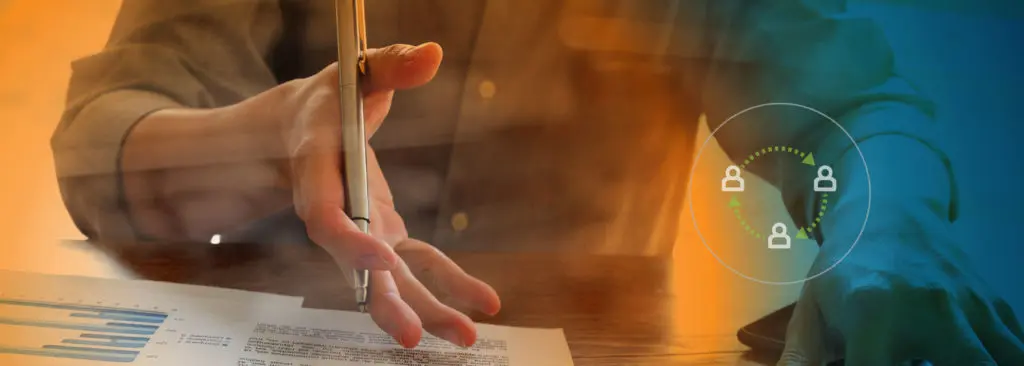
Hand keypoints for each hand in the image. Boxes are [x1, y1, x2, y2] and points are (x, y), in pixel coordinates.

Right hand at [254, 42, 499, 346]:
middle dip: (386, 304)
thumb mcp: (353, 71)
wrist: (301, 132)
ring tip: (464, 338)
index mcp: (318, 172)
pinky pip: (418, 265)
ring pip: (391, 281)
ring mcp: (362, 233)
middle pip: (357, 270)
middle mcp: (336, 215)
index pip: (325, 218)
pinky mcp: (386, 235)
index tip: (385, 258)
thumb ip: (390, 65)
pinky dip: (449, 284)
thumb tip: (430, 55)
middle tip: (412, 337)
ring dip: (425, 310)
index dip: (350, 243)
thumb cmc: (328, 101)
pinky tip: (483, 303)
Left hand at [778, 203, 1023, 364]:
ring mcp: (969, 308)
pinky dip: (1004, 357)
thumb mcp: (811, 311)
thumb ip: (801, 358)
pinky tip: (973, 358)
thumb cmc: (843, 270)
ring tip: (943, 362)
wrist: (887, 211)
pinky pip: (1016, 347)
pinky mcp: (994, 306)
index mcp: (874, 315)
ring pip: (1003, 360)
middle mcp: (929, 311)